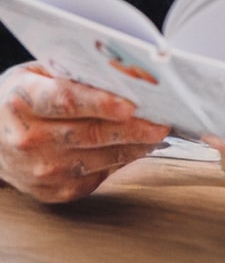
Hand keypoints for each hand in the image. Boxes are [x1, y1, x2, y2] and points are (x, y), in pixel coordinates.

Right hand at [0, 63, 168, 202]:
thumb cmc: (23, 99)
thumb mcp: (37, 74)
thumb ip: (74, 72)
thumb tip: (126, 71)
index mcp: (22, 102)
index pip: (65, 101)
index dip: (101, 104)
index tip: (132, 104)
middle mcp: (28, 140)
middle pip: (90, 133)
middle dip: (133, 127)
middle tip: (164, 119)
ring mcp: (40, 171)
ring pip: (99, 157)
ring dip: (136, 145)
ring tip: (160, 130)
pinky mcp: (53, 192)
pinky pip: (99, 175)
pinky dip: (124, 159)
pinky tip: (141, 146)